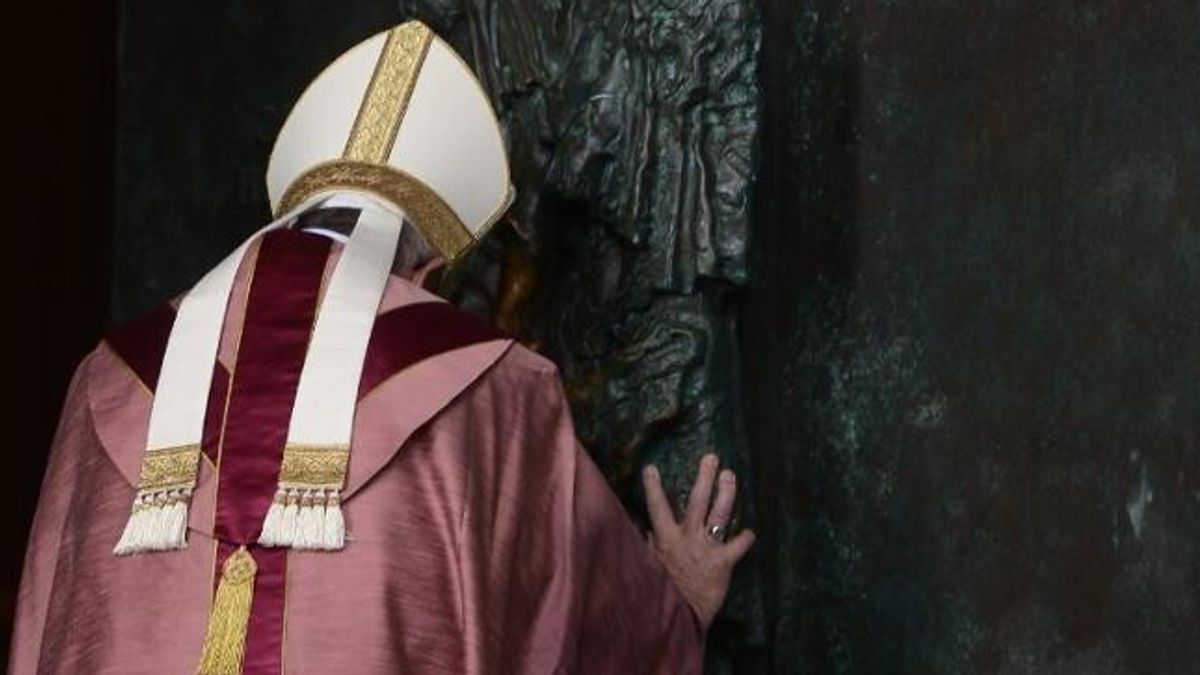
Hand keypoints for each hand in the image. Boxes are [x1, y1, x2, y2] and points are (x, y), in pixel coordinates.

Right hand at [642, 453, 754, 630]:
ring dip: (727, 493)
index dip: (654, 487)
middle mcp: (686, 538)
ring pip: (718, 514)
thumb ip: (649, 545)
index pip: (656, 507)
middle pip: (696, 501)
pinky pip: (738, 545)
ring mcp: (706, 548)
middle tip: (712, 458)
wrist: (680, 617)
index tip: (652, 468)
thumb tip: (645, 528)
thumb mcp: (650, 566)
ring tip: (731, 476)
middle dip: (705, 477)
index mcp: (665, 538)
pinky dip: (745, 538)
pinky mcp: (723, 562)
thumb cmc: (663, 591)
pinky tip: (750, 532)